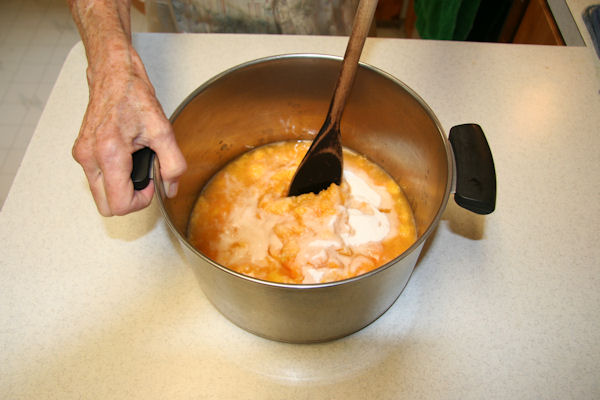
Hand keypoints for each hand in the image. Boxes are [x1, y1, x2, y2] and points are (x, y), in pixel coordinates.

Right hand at [72, 46, 186, 215]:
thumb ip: (173, 164)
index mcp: (109, 153)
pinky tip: (126, 161)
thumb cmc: (133, 95)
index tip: (152, 183)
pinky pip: (96, 180)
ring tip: (136, 168)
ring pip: (100, 195)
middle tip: (145, 181)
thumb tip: (171, 188)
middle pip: (106, 206)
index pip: (120, 204)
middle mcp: (89, 157)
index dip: (142, 201)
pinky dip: (113, 178)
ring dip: (120, 189)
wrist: (114, 74)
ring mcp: (83, 155)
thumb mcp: (163, 131)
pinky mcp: (82, 151)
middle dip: (130, 200)